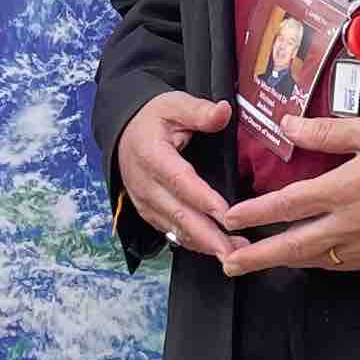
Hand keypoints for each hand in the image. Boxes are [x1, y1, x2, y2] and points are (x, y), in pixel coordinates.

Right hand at [115, 90, 234, 256]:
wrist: (124, 132)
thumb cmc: (153, 119)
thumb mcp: (174, 104)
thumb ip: (199, 111)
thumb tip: (223, 112)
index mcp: (151, 155)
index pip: (179, 181)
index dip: (203, 200)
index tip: (226, 215)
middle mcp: (144, 183)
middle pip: (178, 213)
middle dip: (208, 235)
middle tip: (235, 250)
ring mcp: (144, 202)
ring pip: (174, 228)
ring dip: (204, 244)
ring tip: (234, 254)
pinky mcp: (148, 212)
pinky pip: (170, 232)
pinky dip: (192, 243)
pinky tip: (214, 250)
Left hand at [218, 114, 359, 277]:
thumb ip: (323, 133)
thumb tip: (286, 125)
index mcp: (343, 189)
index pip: (287, 205)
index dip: (254, 213)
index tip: (229, 217)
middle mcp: (348, 223)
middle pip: (293, 246)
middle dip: (257, 257)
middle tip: (228, 263)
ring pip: (313, 260)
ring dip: (282, 263)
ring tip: (255, 263)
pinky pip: (337, 264)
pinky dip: (314, 263)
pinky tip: (302, 260)